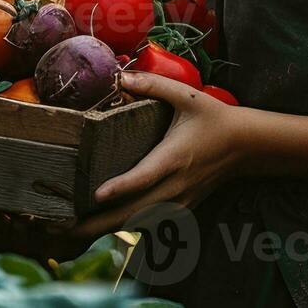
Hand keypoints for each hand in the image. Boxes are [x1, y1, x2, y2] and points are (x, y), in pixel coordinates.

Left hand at [56, 70, 248, 237]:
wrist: (244, 147)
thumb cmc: (214, 118)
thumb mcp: (187, 96)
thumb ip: (153, 85)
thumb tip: (120, 76)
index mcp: (174, 158)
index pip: (145, 176)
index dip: (121, 187)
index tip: (96, 195)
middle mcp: (175, 186)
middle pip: (133, 212)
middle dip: (96, 223)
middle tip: (62, 227)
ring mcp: (178, 202)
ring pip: (137, 223)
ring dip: (104, 229)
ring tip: (69, 231)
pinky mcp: (179, 209)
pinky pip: (146, 222)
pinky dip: (121, 226)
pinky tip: (96, 227)